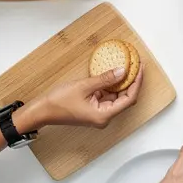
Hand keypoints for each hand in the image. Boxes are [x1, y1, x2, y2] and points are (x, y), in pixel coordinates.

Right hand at [18, 65, 143, 131]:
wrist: (42, 111)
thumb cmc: (59, 102)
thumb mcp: (84, 86)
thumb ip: (105, 79)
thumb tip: (122, 71)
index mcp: (104, 115)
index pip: (129, 98)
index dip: (137, 83)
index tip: (140, 68)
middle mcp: (104, 117)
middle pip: (125, 98)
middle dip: (131, 81)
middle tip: (136, 65)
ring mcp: (99, 113)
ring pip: (116, 97)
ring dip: (121, 83)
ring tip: (127, 66)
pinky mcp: (94, 109)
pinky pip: (107, 97)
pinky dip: (111, 86)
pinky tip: (113, 74)